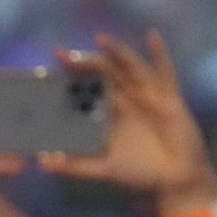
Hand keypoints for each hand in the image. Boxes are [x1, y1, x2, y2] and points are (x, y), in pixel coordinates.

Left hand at [37, 33, 216, 208]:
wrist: (175, 179)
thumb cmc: (139, 171)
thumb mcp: (104, 168)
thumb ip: (75, 166)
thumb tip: (42, 164)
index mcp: (108, 111)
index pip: (85, 89)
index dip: (67, 80)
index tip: (44, 72)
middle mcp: (126, 97)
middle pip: (102, 73)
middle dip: (83, 62)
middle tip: (59, 54)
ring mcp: (147, 94)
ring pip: (129, 67)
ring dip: (115, 52)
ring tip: (99, 39)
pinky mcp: (169, 97)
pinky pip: (165, 72)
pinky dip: (159, 54)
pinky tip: (151, 36)